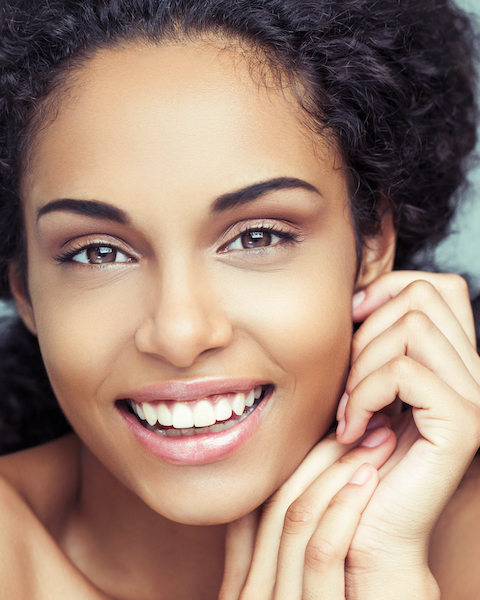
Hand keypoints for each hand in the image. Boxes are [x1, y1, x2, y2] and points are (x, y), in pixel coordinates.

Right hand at [219, 424, 396, 598]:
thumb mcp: (286, 597)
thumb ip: (278, 563)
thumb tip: (291, 500)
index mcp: (245, 588)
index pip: (258, 506)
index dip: (293, 462)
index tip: (332, 433)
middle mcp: (254, 594)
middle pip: (279, 502)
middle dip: (320, 457)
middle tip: (359, 425)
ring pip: (299, 517)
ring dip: (338, 472)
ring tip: (375, 442)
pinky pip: (323, 550)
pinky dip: (344, 509)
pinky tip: (368, 480)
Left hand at [339, 272, 479, 598]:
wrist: (371, 528)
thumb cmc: (361, 454)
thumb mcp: (368, 383)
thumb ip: (378, 341)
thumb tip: (361, 298)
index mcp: (456, 360)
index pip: (436, 287)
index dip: (388, 288)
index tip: (353, 321)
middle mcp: (476, 372)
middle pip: (420, 298)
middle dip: (366, 332)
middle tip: (348, 385)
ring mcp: (476, 396)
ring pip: (409, 329)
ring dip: (361, 367)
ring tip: (349, 410)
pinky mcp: (462, 423)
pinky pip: (402, 372)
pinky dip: (363, 394)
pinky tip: (352, 428)